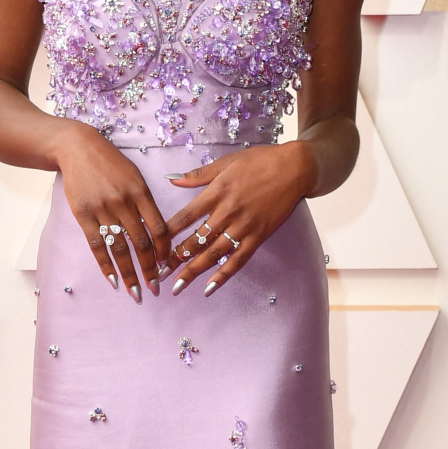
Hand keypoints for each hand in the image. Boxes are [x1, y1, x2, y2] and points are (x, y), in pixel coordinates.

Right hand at [56, 123, 173, 298]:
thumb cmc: (111, 163)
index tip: (166, 266)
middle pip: (141, 243)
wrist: (78, 148)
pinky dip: (105, 266)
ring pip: (119, 248)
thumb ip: (146, 203)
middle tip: (155, 289)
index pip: (158, 228)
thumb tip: (158, 234)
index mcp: (141, 192)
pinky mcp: (83, 215)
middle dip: (149, 269)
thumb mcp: (135, 176)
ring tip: (136, 292)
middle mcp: (123, 202)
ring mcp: (102, 209)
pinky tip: (113, 281)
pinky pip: (96, 245)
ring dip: (129, 274)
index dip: (164, 250)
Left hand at [164, 142, 315, 295]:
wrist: (294, 168)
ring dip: (194, 271)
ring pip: (214, 253)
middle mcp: (228, 211)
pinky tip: (210, 288)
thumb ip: (198, 175)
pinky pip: (239, 259)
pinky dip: (224, 274)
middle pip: (197, 240)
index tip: (153, 247)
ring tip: (178, 287)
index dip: (168, 234)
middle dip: (176, 259)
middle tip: (159, 274)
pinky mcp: (259, 236)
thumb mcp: (226, 162)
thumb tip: (172, 180)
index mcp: (216, 192)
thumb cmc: (259, 161)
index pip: (185, 217)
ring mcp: (244, 226)